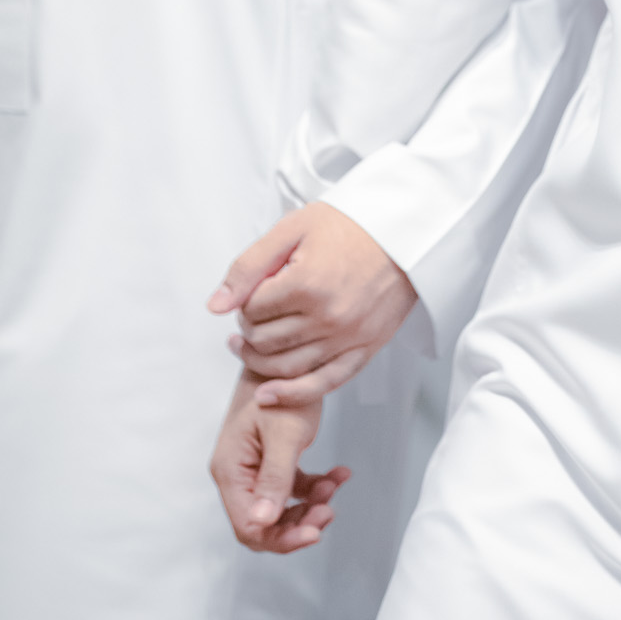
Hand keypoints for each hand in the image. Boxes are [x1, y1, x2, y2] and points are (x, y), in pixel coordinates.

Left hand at [208, 202, 417, 407]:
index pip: (252, 310)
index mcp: (307, 285)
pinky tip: (269, 394)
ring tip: (247, 346)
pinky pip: (324, 384)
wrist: (404, 234)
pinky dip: (292, 394)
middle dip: (248, 329)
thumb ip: (249, 266)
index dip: (243, 302)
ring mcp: (348, 338)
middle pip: (265, 341)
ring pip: (286, 367)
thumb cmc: (351, 225)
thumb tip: (215, 305)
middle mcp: (328, 317)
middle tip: (250, 314)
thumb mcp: (293, 229)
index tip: (250, 292)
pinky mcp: (365, 350)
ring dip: (258, 361)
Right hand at [210, 370, 349, 551]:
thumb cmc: (280, 386)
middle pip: (264, 521)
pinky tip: (338, 475)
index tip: (314, 533)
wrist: (287, 355)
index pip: (248, 524)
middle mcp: (238, 473)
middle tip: (328, 512)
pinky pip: (292, 486)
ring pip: (280, 507)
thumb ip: (275, 479)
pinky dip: (315, 485)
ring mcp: (254, 466)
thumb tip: (262, 522)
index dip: (280, 538)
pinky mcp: (271, 459)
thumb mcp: (284, 434)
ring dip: (309, 504)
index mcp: (231, 469)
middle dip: (298, 523)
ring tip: (333, 486)